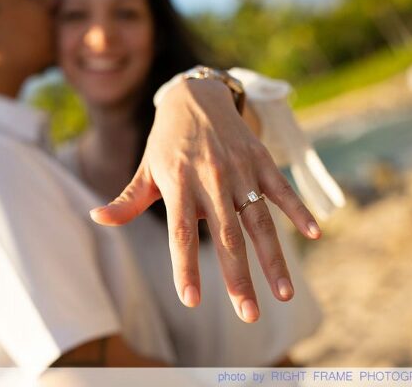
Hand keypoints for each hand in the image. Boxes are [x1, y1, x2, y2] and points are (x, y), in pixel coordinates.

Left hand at [89, 78, 320, 321]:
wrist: (196, 96)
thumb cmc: (166, 142)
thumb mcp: (145, 169)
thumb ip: (126, 200)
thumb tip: (96, 219)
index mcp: (178, 183)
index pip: (181, 233)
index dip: (186, 266)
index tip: (191, 299)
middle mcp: (210, 178)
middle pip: (227, 235)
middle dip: (239, 277)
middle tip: (249, 315)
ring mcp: (239, 169)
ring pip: (259, 220)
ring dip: (274, 258)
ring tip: (284, 294)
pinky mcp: (260, 160)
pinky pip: (282, 189)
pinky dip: (298, 209)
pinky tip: (315, 233)